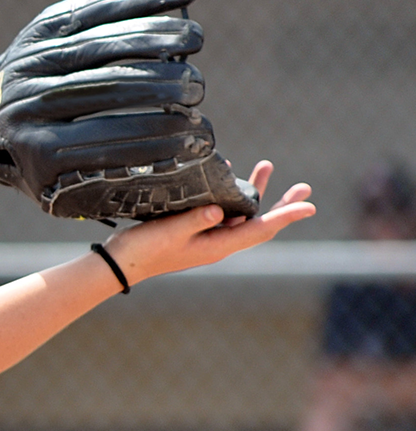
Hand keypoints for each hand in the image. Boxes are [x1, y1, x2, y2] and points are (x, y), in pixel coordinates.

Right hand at [102, 161, 313, 284]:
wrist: (121, 263)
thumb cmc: (145, 249)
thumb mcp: (170, 232)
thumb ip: (196, 220)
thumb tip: (221, 210)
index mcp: (218, 246)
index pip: (261, 229)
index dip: (286, 216)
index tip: (309, 206)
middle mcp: (219, 243)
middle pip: (260, 222)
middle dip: (282, 204)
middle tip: (304, 187)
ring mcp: (207, 237)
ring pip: (242, 214)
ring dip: (257, 192)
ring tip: (265, 166)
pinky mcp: (195, 231)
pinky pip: (223, 211)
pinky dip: (232, 194)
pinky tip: (228, 176)